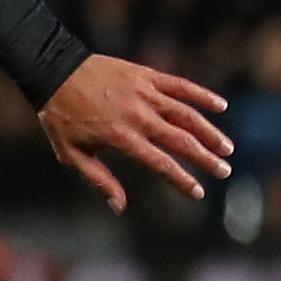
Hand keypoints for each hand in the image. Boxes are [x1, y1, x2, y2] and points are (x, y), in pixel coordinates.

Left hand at [38, 55, 230, 211]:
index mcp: (121, 138)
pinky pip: (180, 85)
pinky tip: (221, 106)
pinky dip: (202, 95)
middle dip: (205, 158)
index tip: (198, 192)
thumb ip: (99, 180)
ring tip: (226, 147)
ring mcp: (145, 94)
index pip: (161, 163)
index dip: (182, 179)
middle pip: (181, 141)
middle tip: (224, 171)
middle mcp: (138, 116)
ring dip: (210, 131)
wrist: (53, 72)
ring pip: (187, 114)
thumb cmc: (60, 118)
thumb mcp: (71, 154)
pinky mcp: (146, 75)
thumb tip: (119, 208)